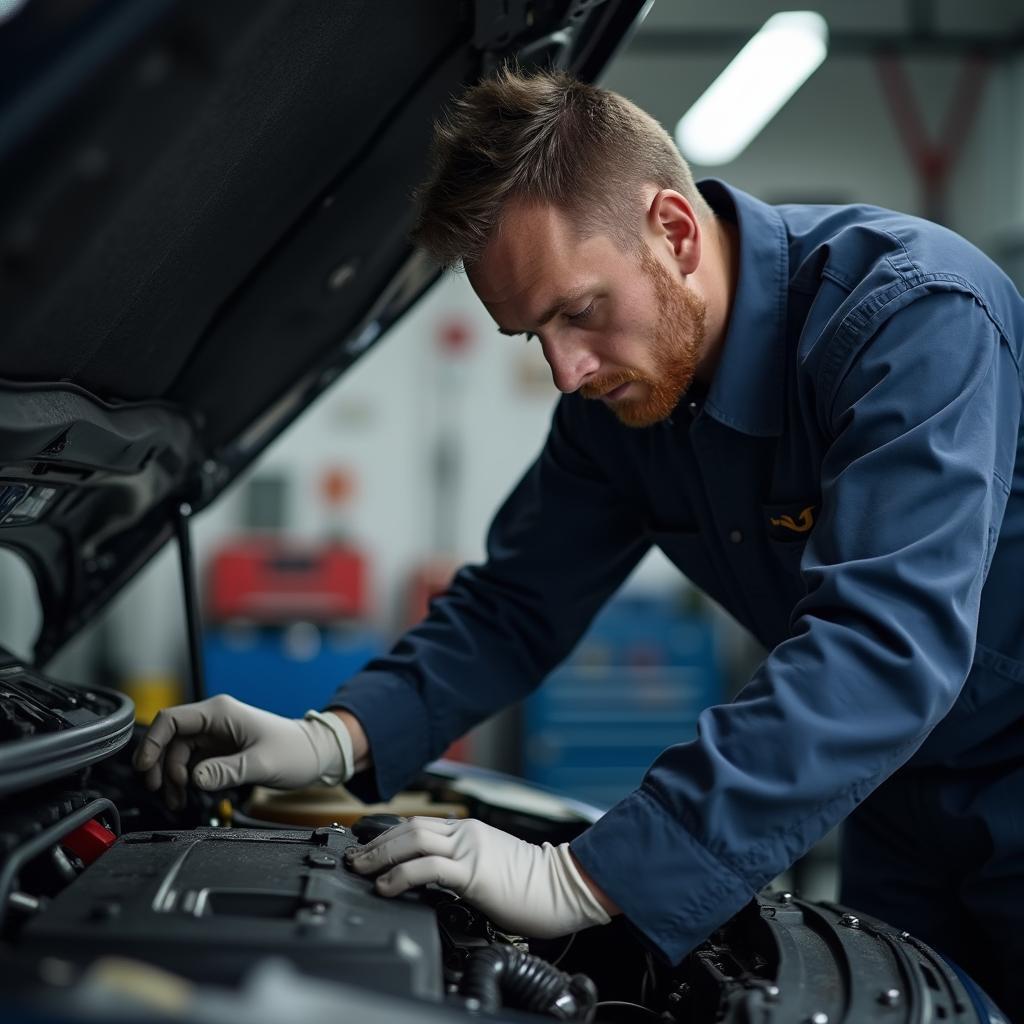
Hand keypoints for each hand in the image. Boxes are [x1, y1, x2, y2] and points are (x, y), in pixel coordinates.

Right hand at [132, 694, 356, 808]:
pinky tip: (188, 796)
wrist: (315, 755)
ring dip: (173, 777)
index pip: (172, 720)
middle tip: (162, 791)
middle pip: (170, 740)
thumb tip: (195, 779)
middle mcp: (215, 720)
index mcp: (221, 712)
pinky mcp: (220, 750)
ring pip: (178, 754)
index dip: (153, 743)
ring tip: (178, 800)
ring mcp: (216, 736)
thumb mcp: (261, 763)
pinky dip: (185, 780)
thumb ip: (227, 771)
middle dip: (162, 766)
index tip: (146, 768)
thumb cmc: (295, 751)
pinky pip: (192, 763)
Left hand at [345, 816, 612, 937]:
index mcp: (469, 831)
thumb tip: (435, 882)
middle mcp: (466, 833)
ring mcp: (469, 848)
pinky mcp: (473, 870)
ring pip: (413, 839)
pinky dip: (400, 874)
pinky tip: (386, 886)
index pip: (418, 826)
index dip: (388, 836)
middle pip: (409, 827)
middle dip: (376, 843)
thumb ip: (463, 867)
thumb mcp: (490, 869)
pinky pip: (427, 867)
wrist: (564, 888)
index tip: (367, 851)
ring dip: (380, 854)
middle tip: (354, 859)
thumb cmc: (534, 886)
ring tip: (360, 870)